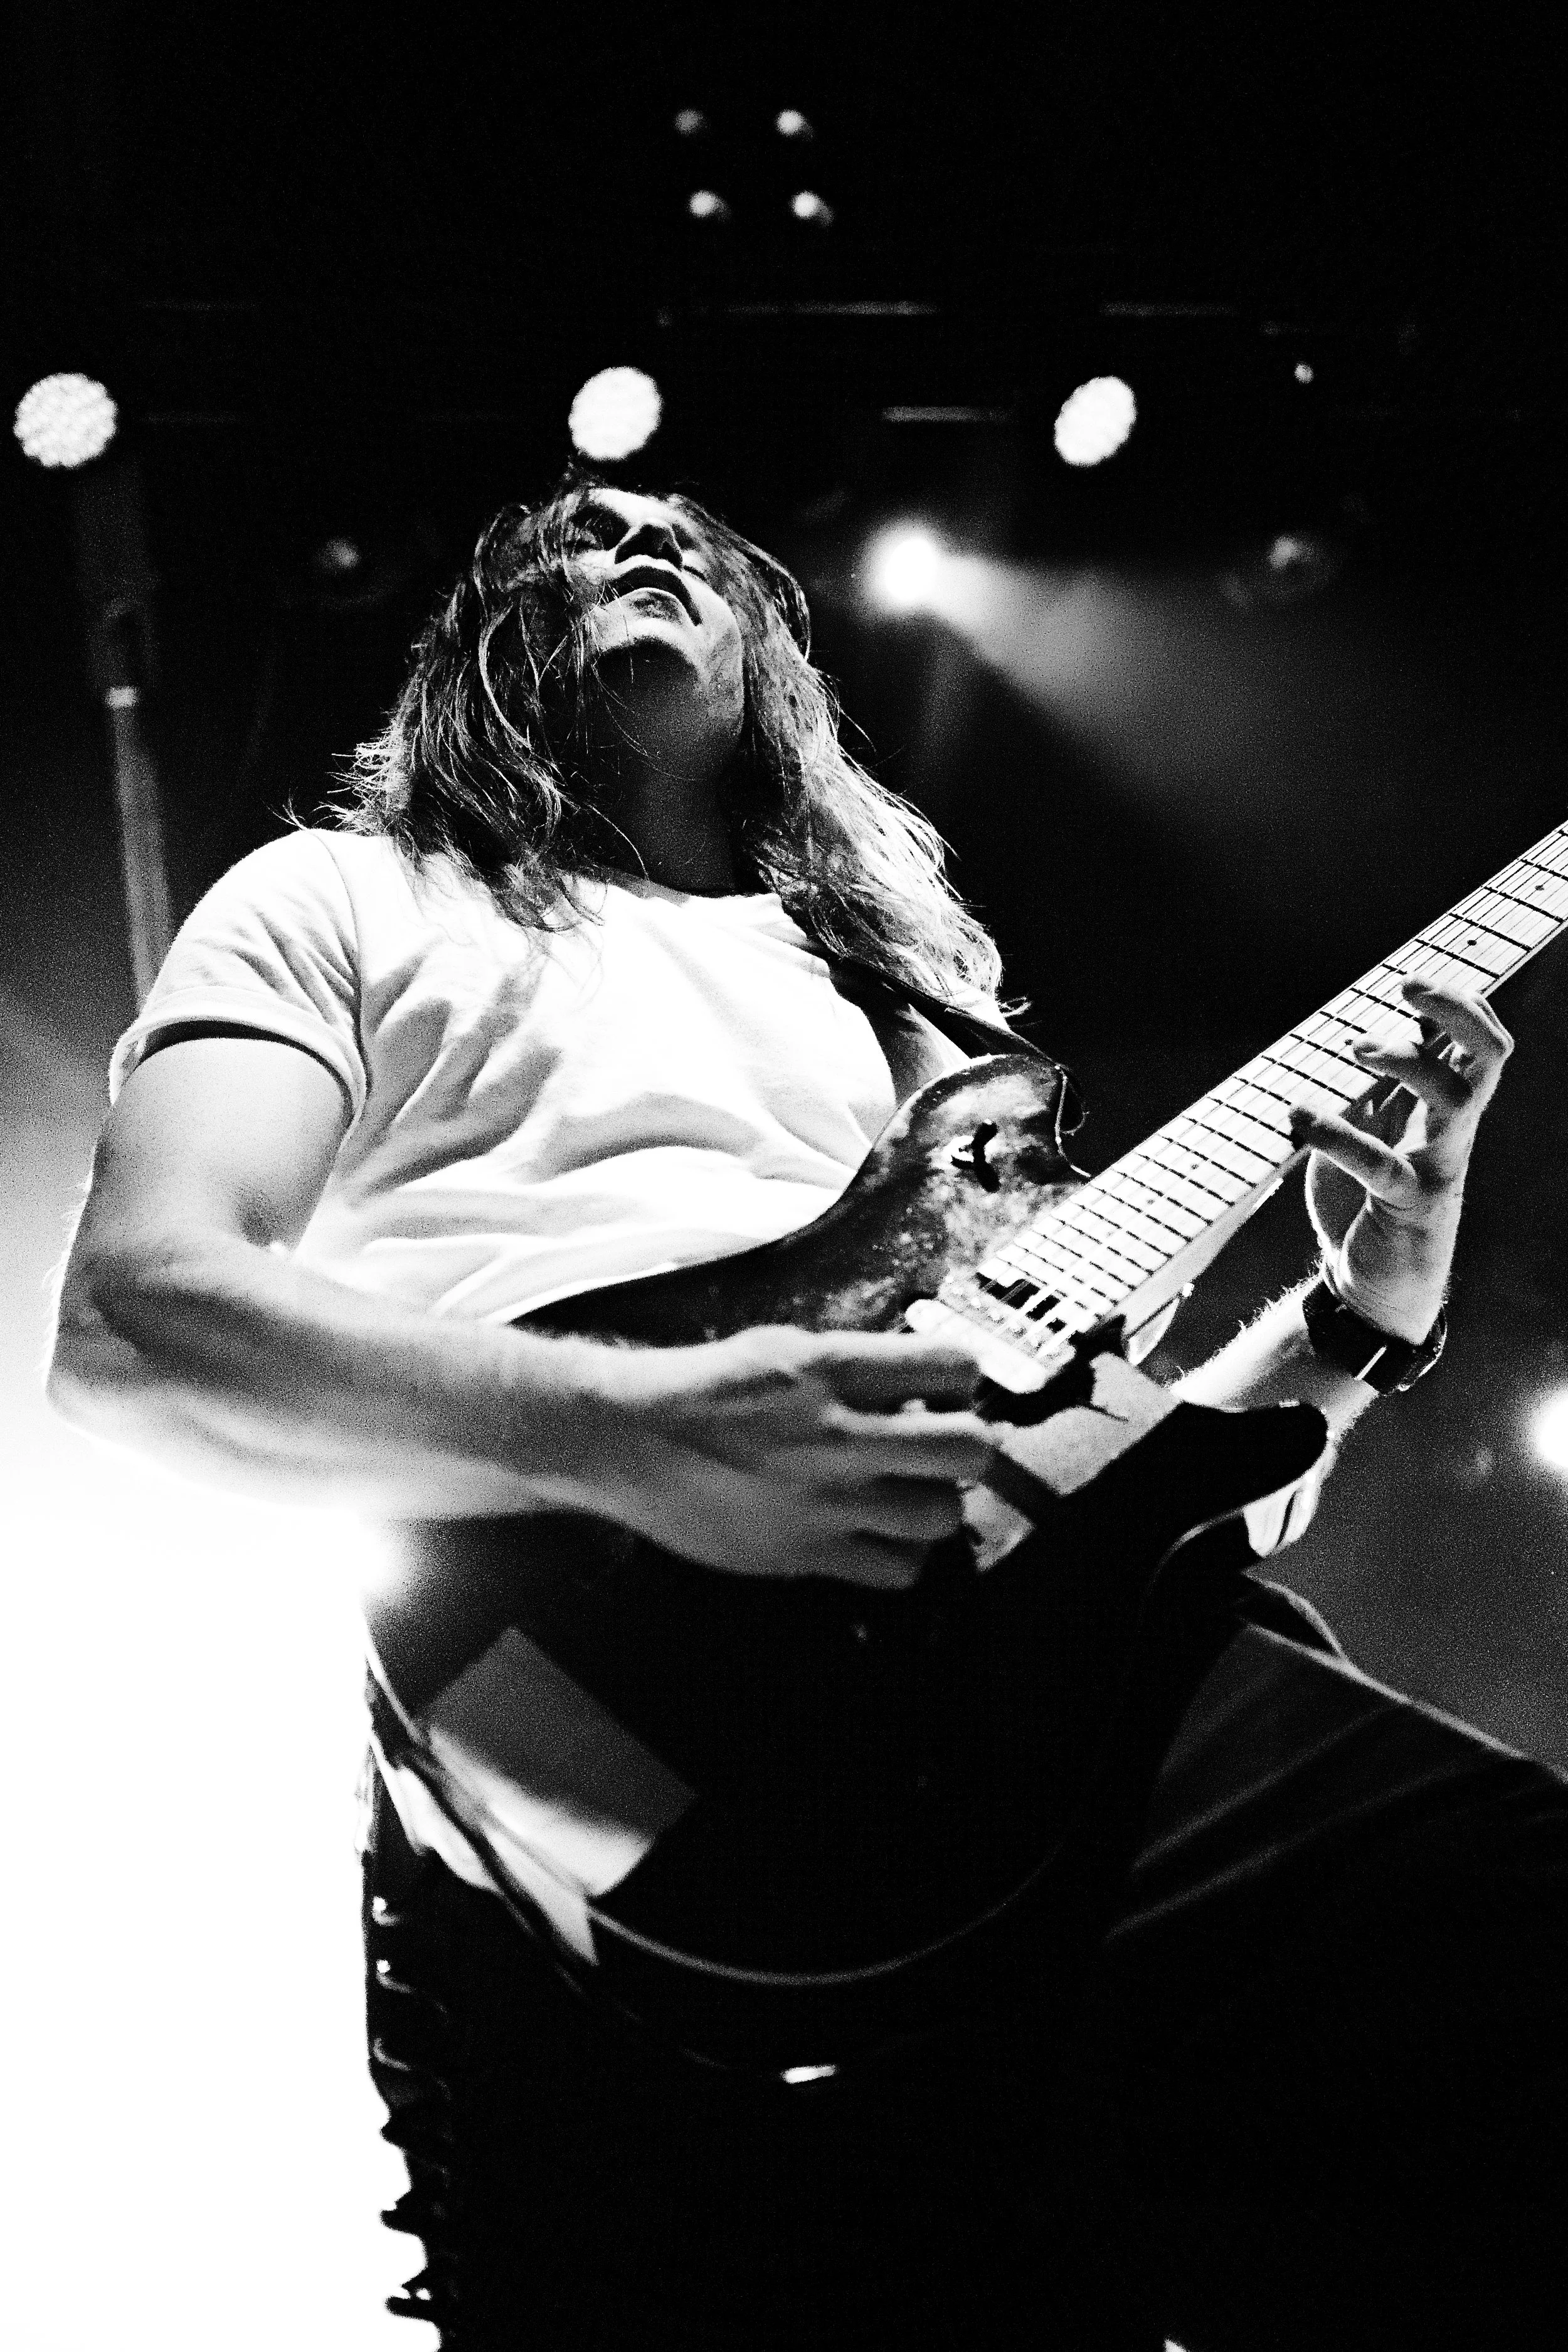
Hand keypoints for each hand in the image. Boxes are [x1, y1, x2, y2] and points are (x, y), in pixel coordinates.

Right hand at [579, 1326, 996, 1589]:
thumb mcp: (783, 1348)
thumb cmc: (703, 1388)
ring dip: (936, 1502)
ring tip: (910, 1492)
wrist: (628, 1439)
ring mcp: (826, 1500)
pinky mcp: (807, 1553)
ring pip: (942, 1515)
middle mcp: (838, 1435)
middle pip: (969, 1448)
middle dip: (968, 1445)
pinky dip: (902, 1554)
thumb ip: (853, 1367)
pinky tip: (880, 1534)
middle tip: (945, 1447)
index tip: (948, 1390)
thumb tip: (919, 1391)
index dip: (962, 1378)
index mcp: (832, 1369)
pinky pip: (899, 1570)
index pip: (952, 1366)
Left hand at [1288, 977, 1512, 1341]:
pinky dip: (1336, 1134)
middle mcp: (1453, 1131)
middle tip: (1408, 985)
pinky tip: (1297, 1118)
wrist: (1371, 1287)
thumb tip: (1359, 1031)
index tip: (1419, 980)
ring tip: (1356, 1048)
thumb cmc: (1366, 1200)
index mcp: (1446, 1110)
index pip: (1482, 1044)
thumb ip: (1371, 1089)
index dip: (1464, 1004)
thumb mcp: (1368, 1131)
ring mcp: (1438, 1165)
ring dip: (1409, 1059)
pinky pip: (1379, 1161)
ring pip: (1456, 1096)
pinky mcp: (1408, 1202)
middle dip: (1456, 1011)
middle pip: (1490, 1055)